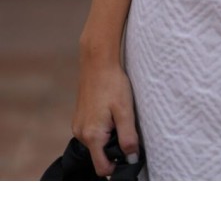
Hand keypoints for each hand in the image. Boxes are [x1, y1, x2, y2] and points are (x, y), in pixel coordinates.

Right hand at [71, 59, 139, 177]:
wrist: (97, 62)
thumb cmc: (113, 84)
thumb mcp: (125, 111)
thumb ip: (128, 137)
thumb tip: (132, 158)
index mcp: (92, 135)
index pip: (102, 167)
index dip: (117, 166)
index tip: (130, 154)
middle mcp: (81, 134)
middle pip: (98, 156)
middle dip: (113, 149)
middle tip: (127, 130)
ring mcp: (78, 126)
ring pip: (95, 144)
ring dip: (108, 137)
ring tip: (119, 117)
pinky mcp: (79, 118)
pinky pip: (92, 132)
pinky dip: (102, 129)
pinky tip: (111, 112)